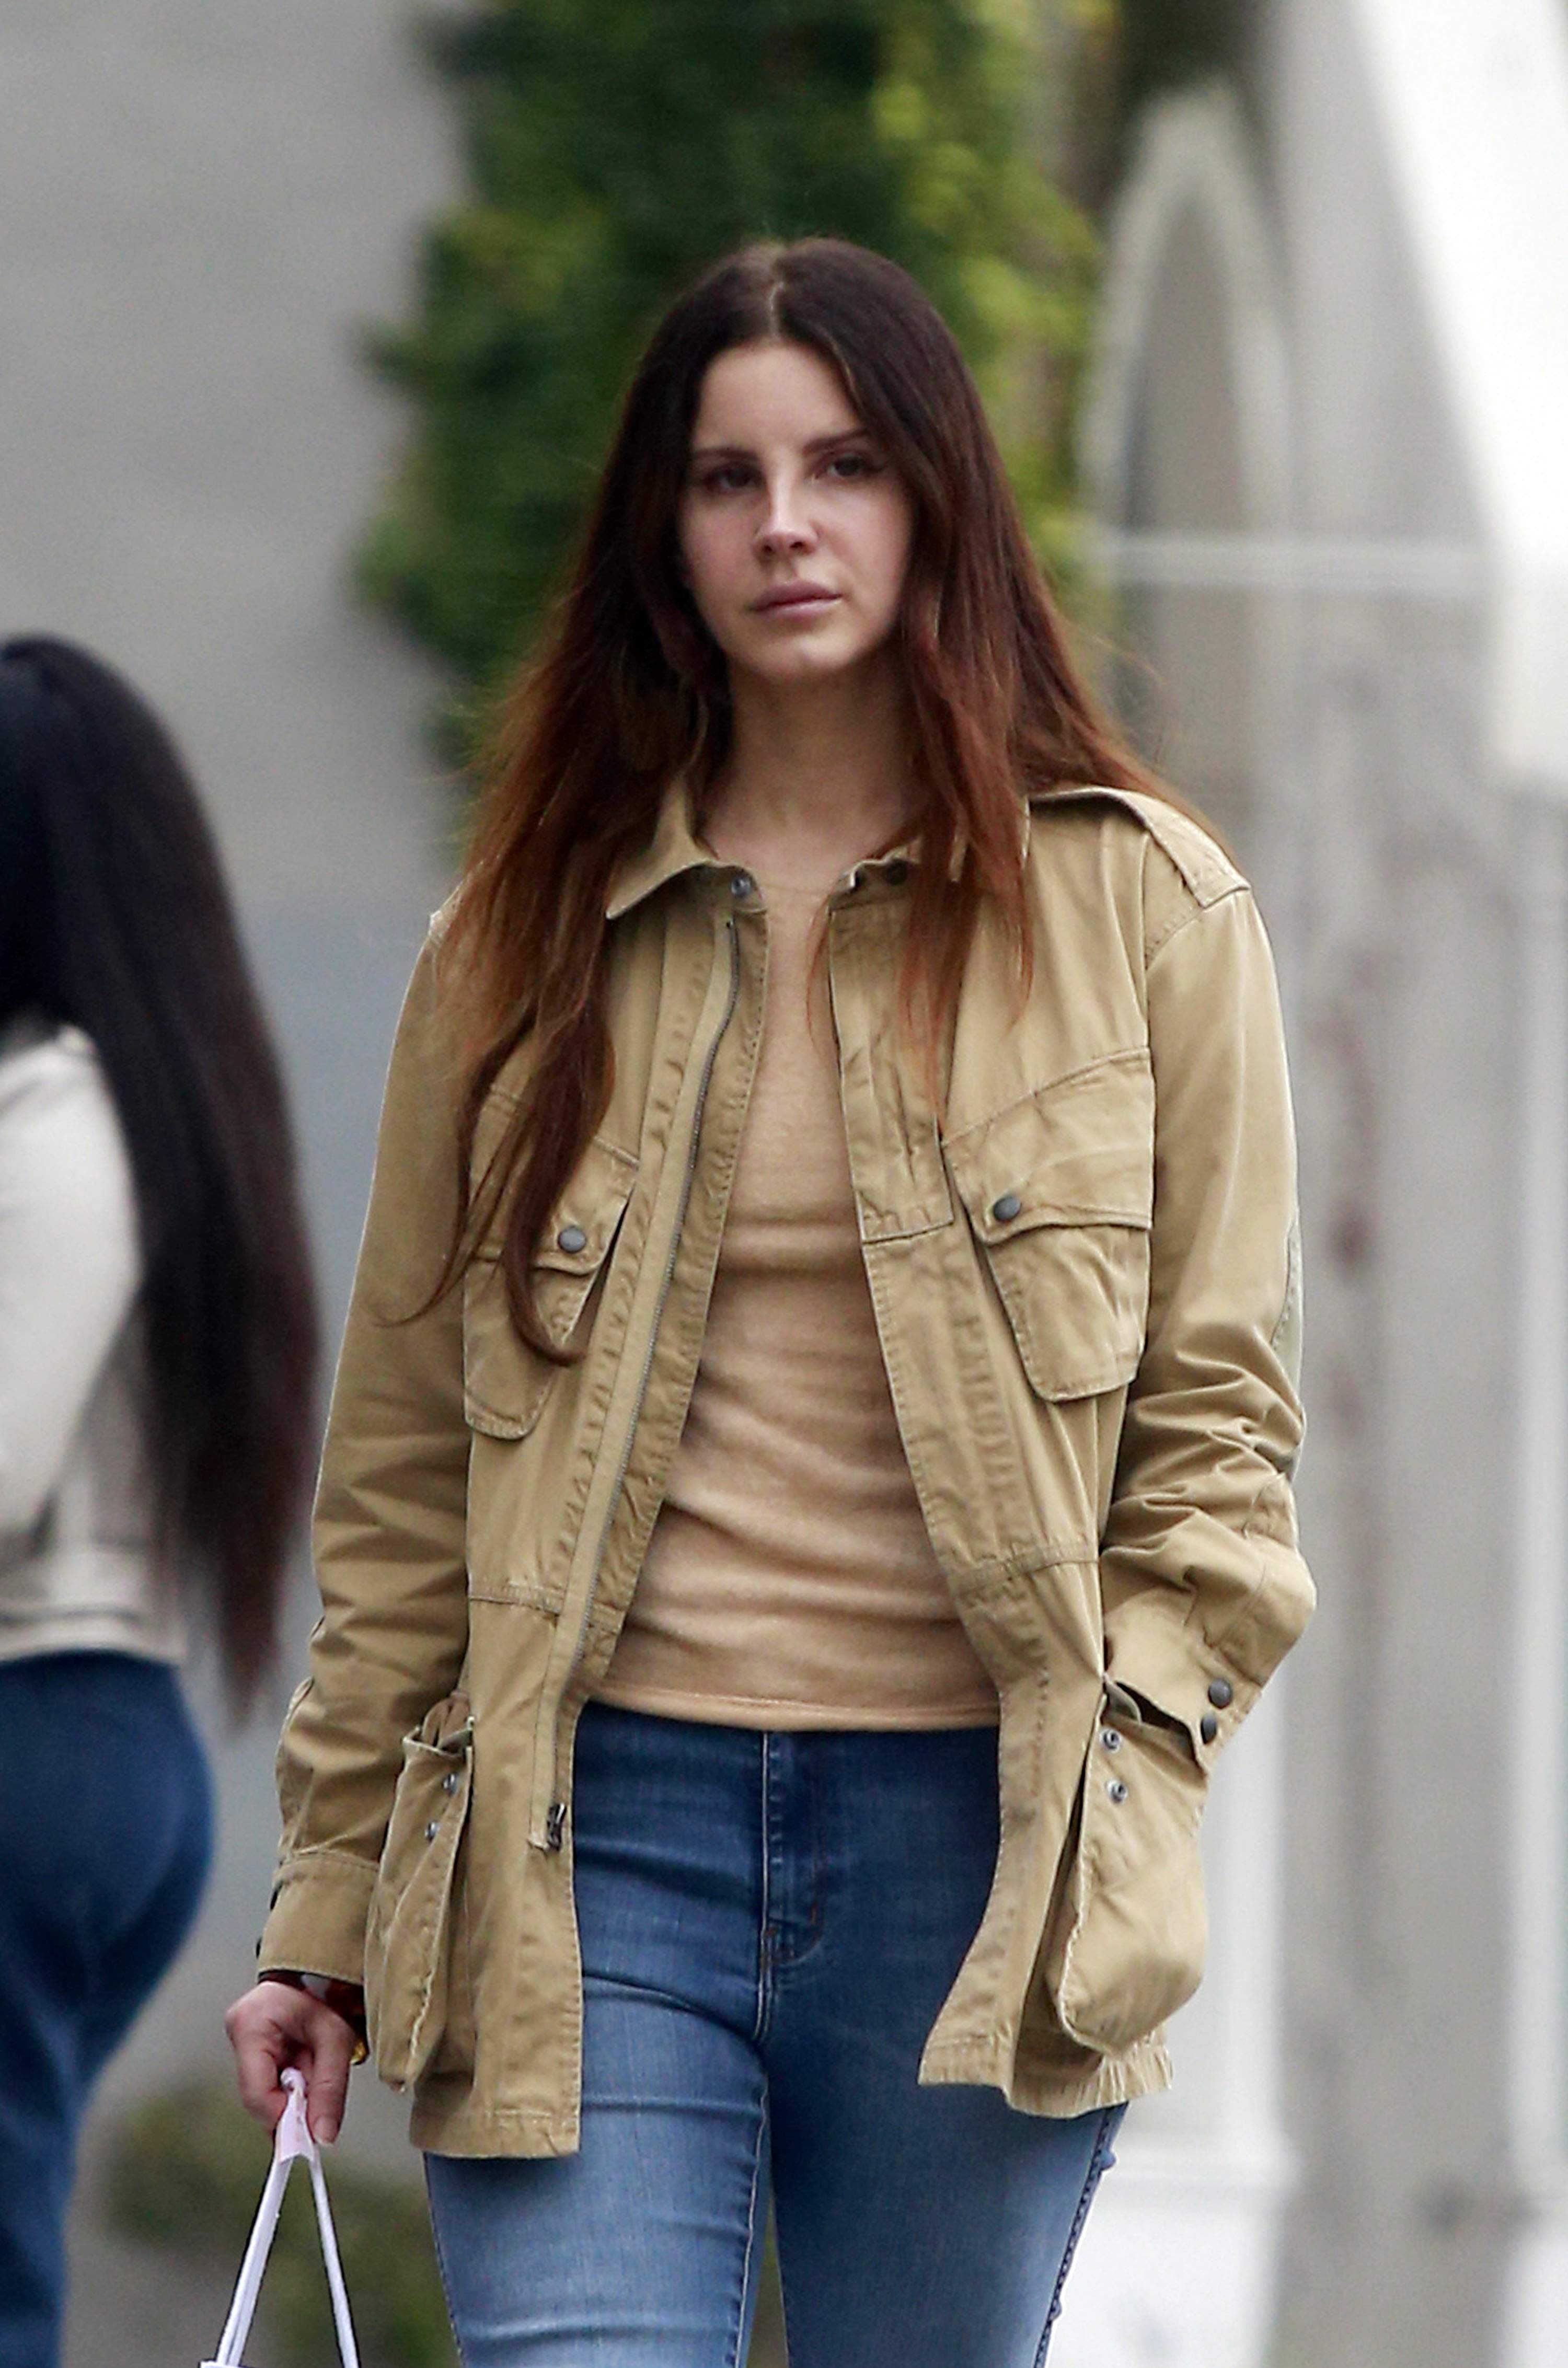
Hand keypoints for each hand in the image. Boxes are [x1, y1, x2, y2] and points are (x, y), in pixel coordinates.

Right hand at [224, 1978, 360, 2143]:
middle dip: (290, 2108)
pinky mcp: (248, 2050)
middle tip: (319, 2108)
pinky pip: (266, 2083)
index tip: (309, 2135)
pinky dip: (288, 2088)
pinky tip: (304, 2074)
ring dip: (291, 2097)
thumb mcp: (336, 2040)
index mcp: (251, 2024)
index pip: (256, 2091)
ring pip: (262, 2094)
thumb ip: (329, 2089)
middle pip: (258, 2097)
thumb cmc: (326, 1993)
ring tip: (314, 2074)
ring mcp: (240, 2041)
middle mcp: (238, 2032)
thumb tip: (323, 2135)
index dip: (282, 2119)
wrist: (319, 1971)